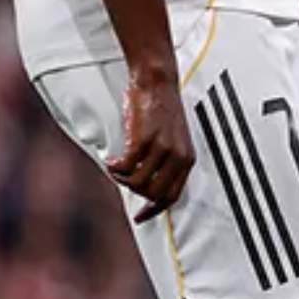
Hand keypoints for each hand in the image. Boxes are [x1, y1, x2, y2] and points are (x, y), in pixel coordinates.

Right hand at [107, 68, 195, 221]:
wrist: (157, 81)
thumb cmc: (161, 109)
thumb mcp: (172, 139)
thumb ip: (166, 162)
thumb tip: (147, 188)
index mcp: (187, 158)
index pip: (172, 196)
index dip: (154, 210)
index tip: (139, 217)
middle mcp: (178, 156)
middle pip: (153, 194)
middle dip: (135, 192)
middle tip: (123, 179)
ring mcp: (162, 148)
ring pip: (137, 183)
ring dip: (121, 179)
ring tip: (115, 167)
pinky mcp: (145, 140)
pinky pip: (126, 167)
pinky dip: (115, 167)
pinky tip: (111, 160)